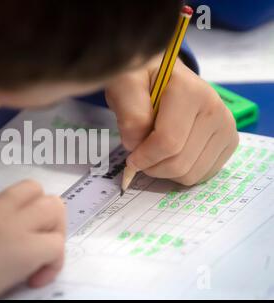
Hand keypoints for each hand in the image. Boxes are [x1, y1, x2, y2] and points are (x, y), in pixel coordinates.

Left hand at [105, 57, 238, 184]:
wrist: (164, 77)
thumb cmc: (142, 80)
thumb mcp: (125, 86)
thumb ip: (129, 114)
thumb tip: (138, 145)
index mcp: (189, 91)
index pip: (167, 142)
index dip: (143, 158)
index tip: (130, 158)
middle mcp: (215, 108)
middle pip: (180, 163)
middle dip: (152, 166)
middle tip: (140, 153)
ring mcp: (225, 126)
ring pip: (191, 174)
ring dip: (166, 171)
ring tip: (155, 151)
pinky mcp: (228, 141)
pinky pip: (202, 175)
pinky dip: (181, 172)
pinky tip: (171, 155)